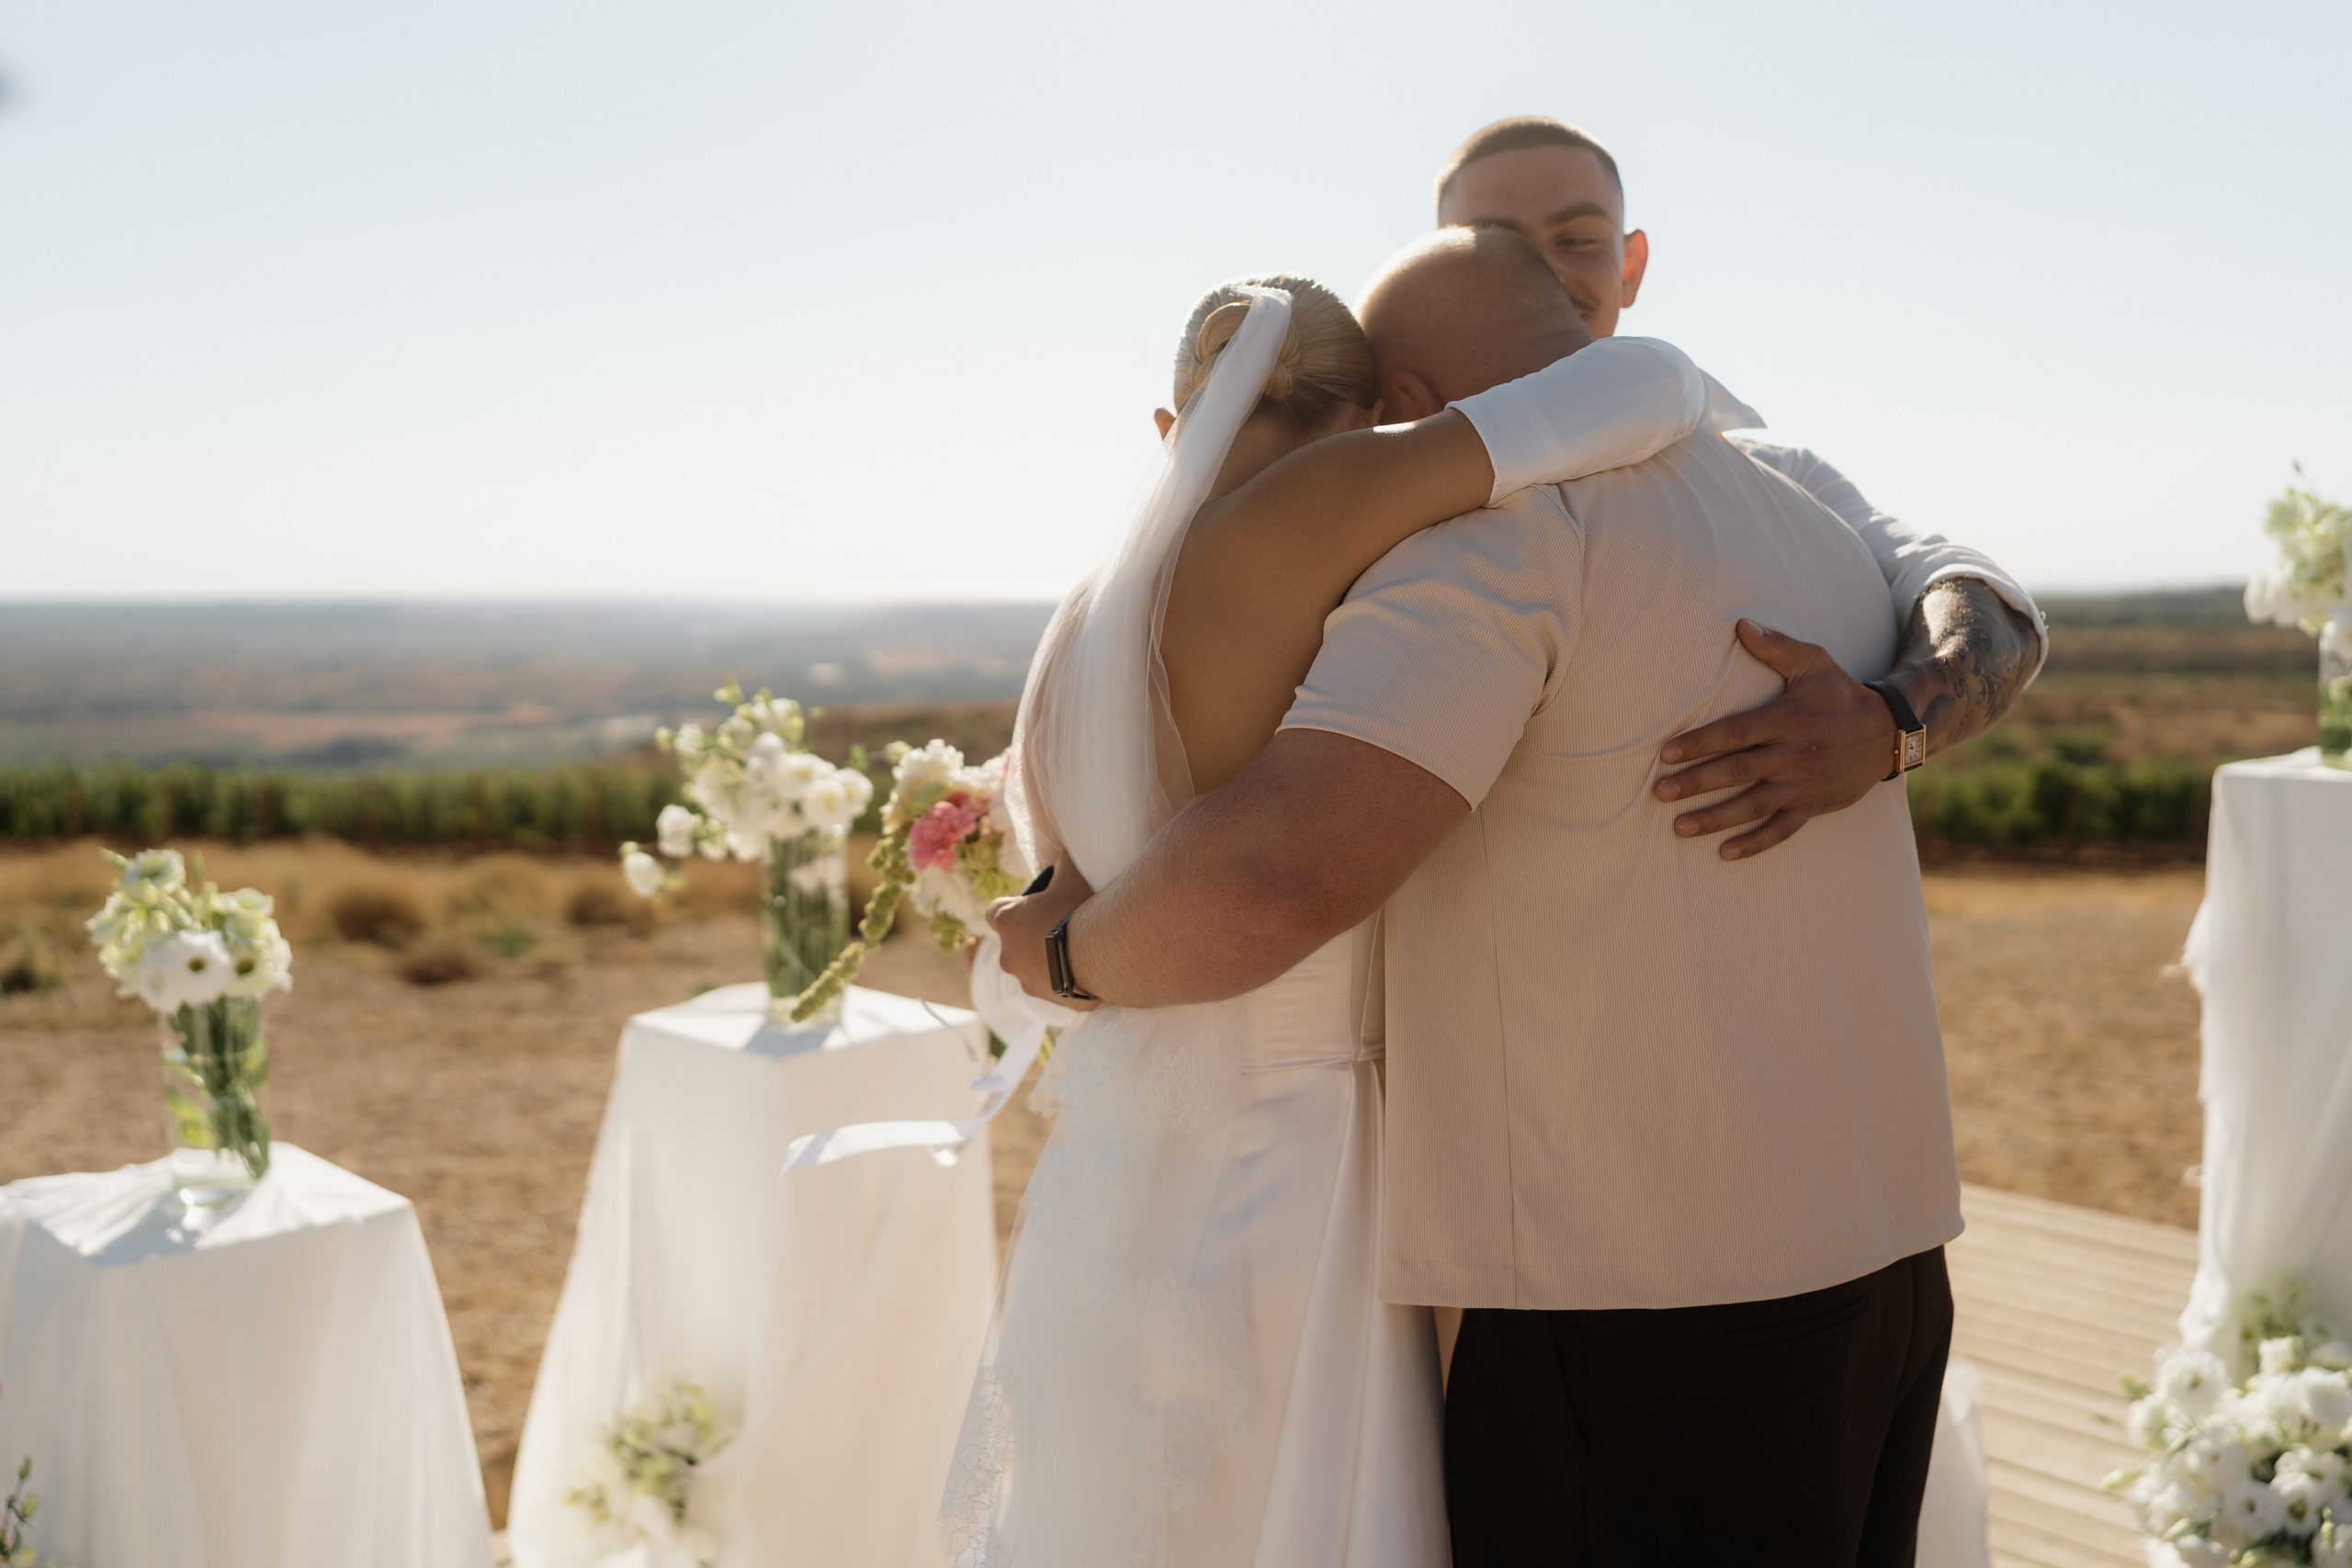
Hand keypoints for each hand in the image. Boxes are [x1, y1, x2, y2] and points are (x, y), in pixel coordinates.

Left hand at [984, 863, 1098, 1007]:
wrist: (1106, 953)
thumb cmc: (1082, 909)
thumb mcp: (1072, 875)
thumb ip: (1061, 865)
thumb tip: (1062, 855)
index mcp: (1008, 922)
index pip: (994, 912)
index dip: (1011, 908)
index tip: (1030, 906)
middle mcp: (1009, 956)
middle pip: (1014, 944)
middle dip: (1032, 937)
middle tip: (1061, 927)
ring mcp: (1028, 982)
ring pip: (1033, 969)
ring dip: (1049, 961)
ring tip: (1079, 951)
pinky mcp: (1051, 1001)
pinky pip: (1056, 989)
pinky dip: (1068, 981)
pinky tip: (1088, 970)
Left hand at [1654, 619, 1895, 860]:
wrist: (1888, 732)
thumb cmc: (1840, 694)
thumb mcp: (1814, 663)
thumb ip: (1777, 648)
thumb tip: (1740, 624)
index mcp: (1788, 720)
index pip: (1735, 732)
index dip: (1699, 743)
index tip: (1666, 753)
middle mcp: (1794, 755)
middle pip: (1738, 771)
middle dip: (1696, 783)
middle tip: (1659, 792)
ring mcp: (1804, 784)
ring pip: (1754, 805)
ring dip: (1716, 819)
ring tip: (1679, 827)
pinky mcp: (1814, 806)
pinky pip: (1782, 829)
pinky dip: (1755, 843)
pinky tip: (1725, 853)